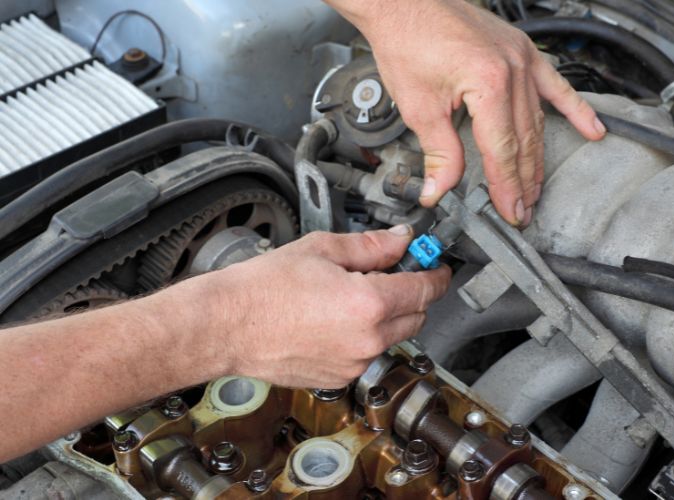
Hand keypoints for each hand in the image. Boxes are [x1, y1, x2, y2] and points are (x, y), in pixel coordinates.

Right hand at [210, 226, 450, 387]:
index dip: (436, 274)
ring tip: (347, 297)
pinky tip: (332, 320)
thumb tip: (401, 240)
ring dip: (385, 317)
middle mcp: (367, 340)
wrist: (226, 325)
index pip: (426, 290)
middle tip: (388, 274)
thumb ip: (371, 246)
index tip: (436, 267)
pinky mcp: (338, 378)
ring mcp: (353, 363)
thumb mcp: (322, 249)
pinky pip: (365, 354)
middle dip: (410, 294)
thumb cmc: (263, 287)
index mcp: (369, 304)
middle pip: (415, 316)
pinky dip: (362, 337)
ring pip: (391, 337)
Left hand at [326, 0, 605, 224]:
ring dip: (539, 157)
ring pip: (538, 119)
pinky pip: (555, 85)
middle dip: (524, 180)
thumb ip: (438, 153)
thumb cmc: (407, 42)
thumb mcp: (419, 107)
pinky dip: (574, 110)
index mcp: (489, 85)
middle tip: (524, 210)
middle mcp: (513, 71)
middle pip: (525, 139)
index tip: (512, 212)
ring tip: (538, 187)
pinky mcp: (522, 51)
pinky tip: (593, 130)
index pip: (503, 151)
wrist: (405, 3)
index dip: (506, 186)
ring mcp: (522, 59)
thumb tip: (440, 190)